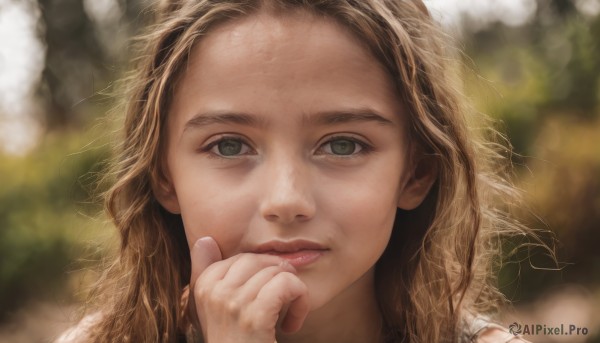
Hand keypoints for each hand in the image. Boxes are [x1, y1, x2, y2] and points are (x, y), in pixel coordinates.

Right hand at [189, 237, 309, 342]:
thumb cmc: (234, 342)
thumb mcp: (217, 310)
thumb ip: (208, 273)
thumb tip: (205, 239)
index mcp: (204, 285)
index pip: (244, 257)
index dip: (263, 274)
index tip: (265, 300)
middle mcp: (214, 291)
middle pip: (261, 260)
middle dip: (280, 278)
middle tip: (284, 304)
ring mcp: (232, 304)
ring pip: (278, 271)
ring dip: (294, 294)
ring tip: (288, 317)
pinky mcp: (254, 317)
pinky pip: (287, 285)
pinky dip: (300, 300)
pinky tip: (293, 322)